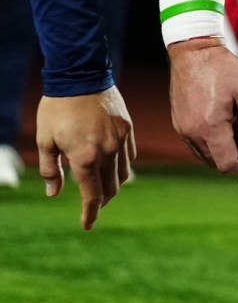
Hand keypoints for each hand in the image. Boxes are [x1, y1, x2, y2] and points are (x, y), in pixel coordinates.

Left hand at [34, 88, 134, 228]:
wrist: (80, 77)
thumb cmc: (56, 109)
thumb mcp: (44, 141)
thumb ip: (51, 170)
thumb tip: (53, 194)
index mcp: (85, 157)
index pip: (91, 195)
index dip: (89, 214)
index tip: (87, 226)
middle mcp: (107, 152)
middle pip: (111, 188)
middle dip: (102, 201)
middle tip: (92, 206)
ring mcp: (120, 140)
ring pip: (123, 174)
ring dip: (113, 185)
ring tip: (102, 186)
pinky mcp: (128, 129)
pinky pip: (129, 156)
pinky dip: (121, 166)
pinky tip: (111, 164)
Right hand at [167, 37, 237, 174]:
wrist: (193, 52)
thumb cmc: (223, 69)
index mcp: (209, 127)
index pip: (228, 165)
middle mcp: (192, 134)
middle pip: (217, 164)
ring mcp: (182, 130)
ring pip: (207, 157)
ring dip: (225, 151)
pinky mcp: (179, 125)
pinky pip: (197, 146)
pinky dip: (213, 143)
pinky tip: (226, 124)